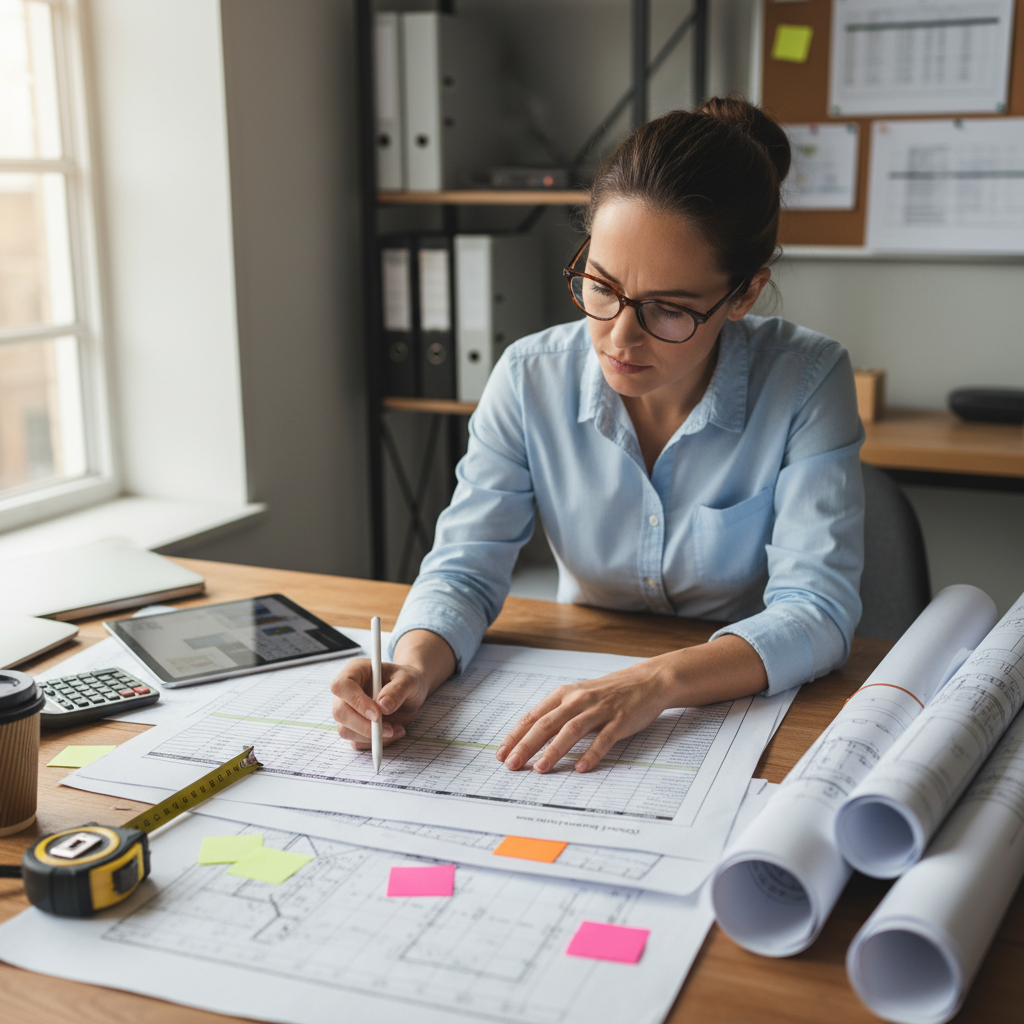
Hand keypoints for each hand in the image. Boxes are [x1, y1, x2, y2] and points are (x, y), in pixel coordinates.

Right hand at [330, 658, 429, 749]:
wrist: (410, 693)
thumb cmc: (407, 680)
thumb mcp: (410, 680)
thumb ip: (398, 690)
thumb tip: (383, 706)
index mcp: (355, 671)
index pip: (341, 686)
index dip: (356, 702)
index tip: (378, 714)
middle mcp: (346, 692)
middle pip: (340, 712)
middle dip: (363, 726)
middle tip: (389, 730)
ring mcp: (347, 711)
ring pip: (345, 730)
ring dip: (372, 736)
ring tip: (397, 728)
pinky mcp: (353, 728)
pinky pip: (357, 741)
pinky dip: (376, 742)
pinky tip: (394, 731)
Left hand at [495, 662, 675, 773]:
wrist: (646, 680)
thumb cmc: (607, 692)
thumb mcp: (578, 697)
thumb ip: (557, 715)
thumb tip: (529, 738)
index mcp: (564, 695)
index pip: (533, 716)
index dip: (516, 735)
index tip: (501, 753)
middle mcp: (578, 700)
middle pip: (547, 724)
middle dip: (527, 745)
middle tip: (512, 765)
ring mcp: (599, 709)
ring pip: (571, 730)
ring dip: (554, 750)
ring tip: (540, 769)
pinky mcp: (619, 720)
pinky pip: (603, 738)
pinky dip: (591, 753)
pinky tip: (581, 768)